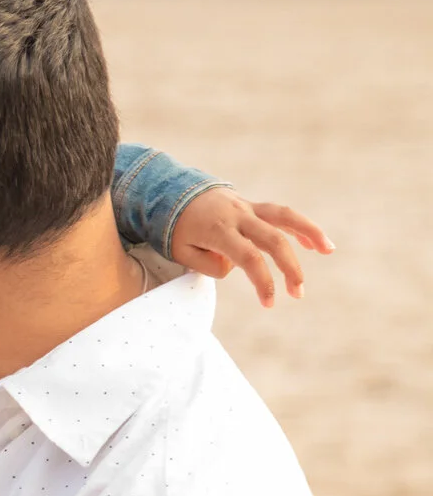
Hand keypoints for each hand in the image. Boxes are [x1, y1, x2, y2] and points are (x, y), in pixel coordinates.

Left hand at [169, 188, 331, 306]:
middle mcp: (236, 216)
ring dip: (309, 232)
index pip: (248, 258)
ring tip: (328, 249)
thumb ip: (208, 264)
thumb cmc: (173, 228)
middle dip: (290, 268)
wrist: (168, 192)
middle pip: (273, 240)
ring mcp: (245, 207)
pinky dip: (297, 226)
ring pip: (283, 216)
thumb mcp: (180, 252)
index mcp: (217, 230)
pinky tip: (313, 243)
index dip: (263, 281)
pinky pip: (278, 214)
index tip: (270, 303)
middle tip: (297, 293)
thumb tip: (234, 267)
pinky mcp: (250, 205)